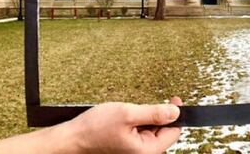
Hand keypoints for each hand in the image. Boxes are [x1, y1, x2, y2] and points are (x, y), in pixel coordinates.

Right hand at [67, 97, 182, 153]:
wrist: (73, 137)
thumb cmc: (96, 128)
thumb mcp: (127, 114)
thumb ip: (153, 113)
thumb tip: (175, 112)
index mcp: (146, 151)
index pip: (173, 133)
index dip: (176, 115)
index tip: (174, 99)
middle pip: (163, 133)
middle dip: (158, 116)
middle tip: (148, 103)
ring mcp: (135, 152)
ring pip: (152, 132)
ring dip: (147, 119)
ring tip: (130, 113)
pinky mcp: (128, 148)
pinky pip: (141, 134)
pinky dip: (138, 123)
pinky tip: (127, 118)